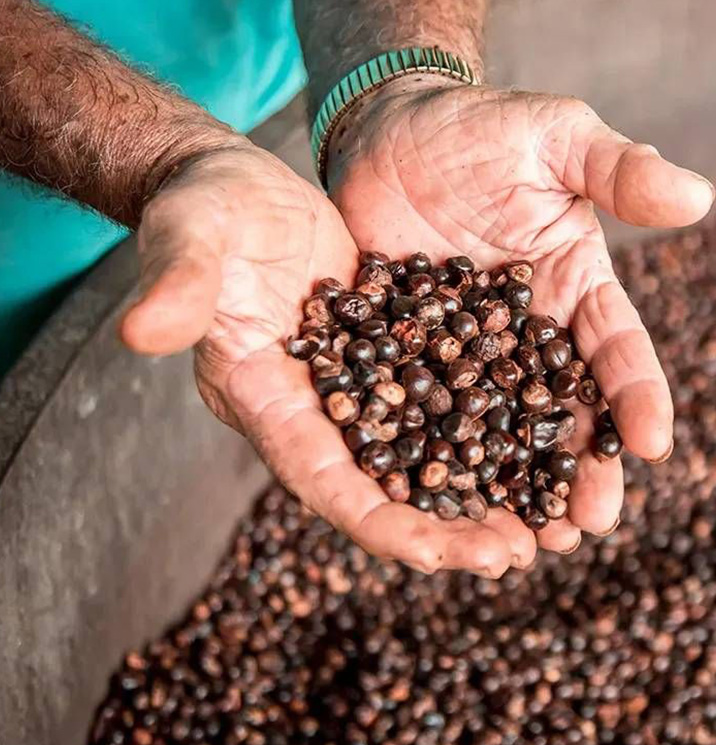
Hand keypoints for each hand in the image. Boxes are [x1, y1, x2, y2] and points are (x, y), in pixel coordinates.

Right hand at [119, 141, 531, 576]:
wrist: (238, 187)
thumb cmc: (203, 210)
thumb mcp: (190, 240)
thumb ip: (177, 287)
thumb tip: (141, 331)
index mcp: (266, 398)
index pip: (325, 481)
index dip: (378, 523)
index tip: (437, 557)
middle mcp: (318, 407)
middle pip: (387, 486)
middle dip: (447, 526)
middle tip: (516, 554)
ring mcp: (360, 383)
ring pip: (428, 451)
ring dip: (482, 487)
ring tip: (545, 519)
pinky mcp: (394, 348)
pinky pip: (448, 397)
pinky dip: (492, 422)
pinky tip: (543, 436)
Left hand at [326, 77, 714, 557]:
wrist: (390, 130)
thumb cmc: (481, 129)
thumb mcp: (557, 137)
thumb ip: (620, 169)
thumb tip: (700, 197)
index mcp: (577, 290)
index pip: (617, 351)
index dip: (638, 398)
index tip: (653, 445)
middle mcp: (532, 335)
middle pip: (566, 412)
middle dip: (582, 469)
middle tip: (587, 526)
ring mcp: (470, 355)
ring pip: (501, 431)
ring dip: (516, 487)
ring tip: (528, 543)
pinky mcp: (407, 360)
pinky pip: (422, 417)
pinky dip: (434, 462)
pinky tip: (437, 508)